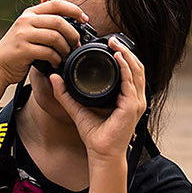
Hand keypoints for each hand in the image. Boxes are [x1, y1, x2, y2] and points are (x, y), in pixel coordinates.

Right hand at [0, 0, 88, 85]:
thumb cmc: (17, 48)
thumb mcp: (26, 25)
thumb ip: (40, 13)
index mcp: (30, 13)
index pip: (56, 4)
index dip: (74, 10)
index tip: (85, 20)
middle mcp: (25, 21)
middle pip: (59, 22)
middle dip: (73, 34)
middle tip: (77, 45)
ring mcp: (23, 35)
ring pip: (55, 37)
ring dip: (65, 48)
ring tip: (66, 55)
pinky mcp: (23, 50)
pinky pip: (48, 52)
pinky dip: (56, 59)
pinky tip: (56, 63)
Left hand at [50, 35, 146, 165]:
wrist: (101, 153)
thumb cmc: (95, 135)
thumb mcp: (76, 108)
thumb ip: (65, 93)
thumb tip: (54, 78)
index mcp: (126, 97)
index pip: (129, 71)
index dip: (122, 55)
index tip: (109, 44)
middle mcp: (134, 98)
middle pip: (136, 67)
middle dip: (125, 50)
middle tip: (112, 39)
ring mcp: (136, 102)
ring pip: (136, 70)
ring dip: (127, 54)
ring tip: (115, 43)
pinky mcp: (132, 106)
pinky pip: (130, 82)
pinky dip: (125, 67)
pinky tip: (118, 57)